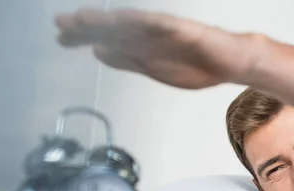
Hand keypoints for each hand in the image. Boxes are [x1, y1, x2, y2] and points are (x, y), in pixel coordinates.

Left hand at [55, 8, 260, 88]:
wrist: (233, 62)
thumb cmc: (198, 64)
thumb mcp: (154, 68)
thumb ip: (127, 60)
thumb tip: (98, 52)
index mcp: (142, 45)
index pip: (107, 39)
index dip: (83, 37)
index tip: (61, 38)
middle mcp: (149, 34)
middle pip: (113, 28)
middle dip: (86, 26)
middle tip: (60, 24)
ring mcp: (166, 30)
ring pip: (131, 24)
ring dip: (107, 21)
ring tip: (82, 19)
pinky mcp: (183, 30)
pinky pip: (160, 25)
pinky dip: (141, 23)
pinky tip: (122, 21)